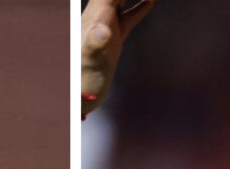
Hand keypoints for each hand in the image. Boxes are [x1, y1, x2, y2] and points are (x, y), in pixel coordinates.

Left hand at [81, 0, 155, 116]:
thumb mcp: (90, 62)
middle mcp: (100, 15)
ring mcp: (107, 25)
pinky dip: (141, 6)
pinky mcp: (114, 38)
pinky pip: (130, 15)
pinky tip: (151, 0)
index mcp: (97, 14)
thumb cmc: (82, 82)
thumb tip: (105, 30)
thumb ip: (94, 44)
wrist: (78, 99)